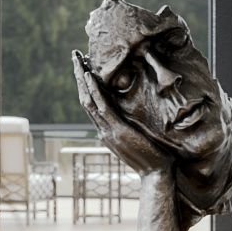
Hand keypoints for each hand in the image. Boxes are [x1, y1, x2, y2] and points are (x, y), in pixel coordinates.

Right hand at [72, 50, 170, 174]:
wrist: (156, 174)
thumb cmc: (152, 157)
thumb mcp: (135, 140)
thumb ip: (127, 129)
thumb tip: (128, 118)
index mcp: (106, 131)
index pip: (91, 104)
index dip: (85, 84)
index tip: (83, 66)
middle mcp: (103, 130)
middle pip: (85, 98)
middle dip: (79, 76)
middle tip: (75, 56)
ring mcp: (108, 131)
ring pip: (89, 100)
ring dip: (83, 78)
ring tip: (78, 59)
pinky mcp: (118, 130)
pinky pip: (102, 107)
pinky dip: (95, 91)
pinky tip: (90, 76)